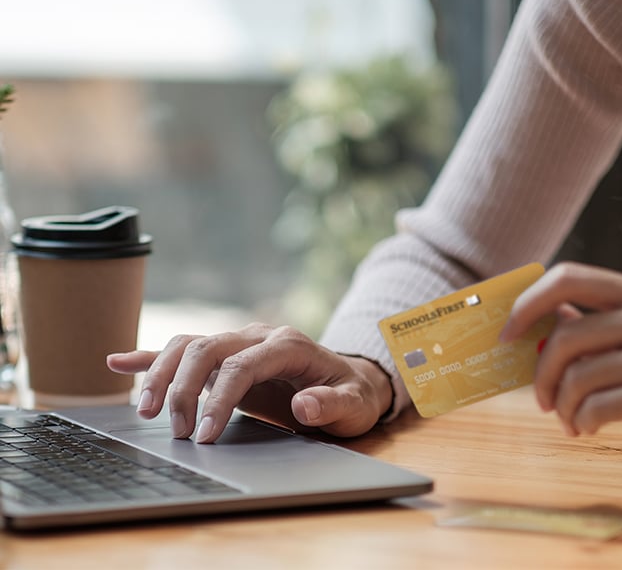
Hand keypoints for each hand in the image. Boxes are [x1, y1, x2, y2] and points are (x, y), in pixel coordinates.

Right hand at [106, 323, 392, 442]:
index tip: (204, 434)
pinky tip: (119, 362)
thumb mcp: (353, 404)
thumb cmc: (351, 394)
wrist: (350, 380)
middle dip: (184, 389)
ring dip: (163, 373)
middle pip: (206, 349)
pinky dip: (151, 356)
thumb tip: (304, 405)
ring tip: (148, 411)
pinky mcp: (227, 354)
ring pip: (189, 344)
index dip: (218, 399)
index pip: (241, 365)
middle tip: (179, 433)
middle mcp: (258, 336)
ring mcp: (240, 341)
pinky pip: (185, 348)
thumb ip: (331, 403)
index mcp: (288, 345)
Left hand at [500, 261, 621, 477]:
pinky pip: (598, 406)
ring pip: (579, 376)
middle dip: (540, 375)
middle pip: (566, 336)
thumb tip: (528, 324)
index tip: (506, 334)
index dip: (527, 304)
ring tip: (571, 419)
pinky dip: (582, 422)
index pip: (569, 277)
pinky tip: (589, 427)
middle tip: (541, 400)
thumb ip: (589, 329)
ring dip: (563, 406)